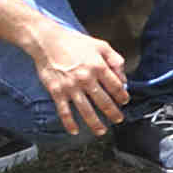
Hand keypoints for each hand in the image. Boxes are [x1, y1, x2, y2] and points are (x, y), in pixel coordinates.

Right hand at [24, 17, 131, 136]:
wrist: (48, 42)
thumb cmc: (75, 42)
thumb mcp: (101, 46)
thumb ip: (115, 60)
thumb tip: (124, 78)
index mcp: (99, 66)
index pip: (116, 86)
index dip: (122, 96)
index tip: (125, 102)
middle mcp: (86, 78)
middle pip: (103, 101)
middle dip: (113, 113)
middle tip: (118, 120)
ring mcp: (71, 87)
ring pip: (86, 110)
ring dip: (95, 123)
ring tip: (101, 131)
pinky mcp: (56, 92)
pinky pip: (64, 111)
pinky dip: (69, 123)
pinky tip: (75, 131)